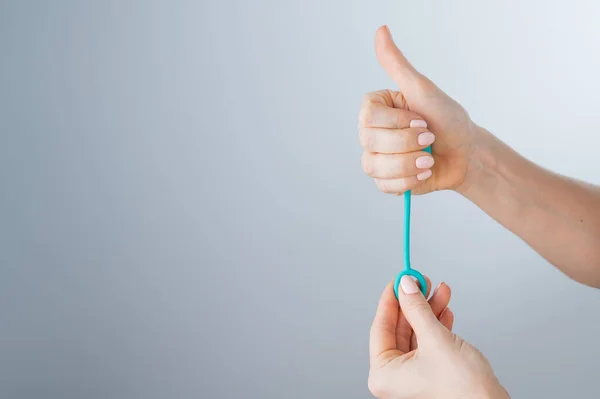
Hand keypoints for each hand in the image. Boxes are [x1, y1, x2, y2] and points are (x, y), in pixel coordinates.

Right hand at [359, 25, 484, 194]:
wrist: (467, 153)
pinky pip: (384, 186)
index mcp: (377, 110)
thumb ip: (397, 64)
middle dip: (407, 143)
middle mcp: (372, 134)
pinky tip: (424, 171)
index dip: (397, 123)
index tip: (421, 119)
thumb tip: (381, 30)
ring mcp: (378, 158)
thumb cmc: (448, 119)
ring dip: (409, 164)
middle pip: (370, 143)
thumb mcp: (422, 89)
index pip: (367, 118)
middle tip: (429, 138)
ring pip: (375, 167)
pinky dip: (408, 181)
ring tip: (428, 158)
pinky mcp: (387, 181)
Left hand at [368, 276, 509, 398]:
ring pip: (417, 332)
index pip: (380, 327)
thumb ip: (417, 309)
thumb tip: (406, 286)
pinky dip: (437, 324)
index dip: (390, 300)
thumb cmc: (463, 391)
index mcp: (383, 374)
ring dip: (429, 310)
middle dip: (414, 303)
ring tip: (440, 291)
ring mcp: (413, 375)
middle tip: (421, 281)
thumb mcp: (435, 339)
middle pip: (400, 328)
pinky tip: (445, 310)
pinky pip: (428, 342)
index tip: (399, 280)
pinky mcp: (431, 373)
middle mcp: (395, 376)